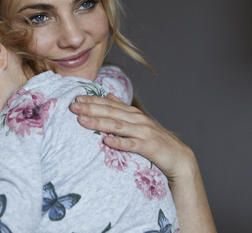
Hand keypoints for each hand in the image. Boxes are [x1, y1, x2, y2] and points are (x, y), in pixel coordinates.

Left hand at [69, 93, 196, 182]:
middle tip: (73, 106)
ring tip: (82, 120)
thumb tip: (108, 93)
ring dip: (99, 122)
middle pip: (110, 112)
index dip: (93, 100)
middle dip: (90, 108)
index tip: (76, 98)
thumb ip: (122, 108)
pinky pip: (131, 144)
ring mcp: (143, 132)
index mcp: (132, 113)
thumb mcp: (138, 122)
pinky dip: (118, 143)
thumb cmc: (154, 140)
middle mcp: (137, 120)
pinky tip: (106, 141)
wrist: (178, 157)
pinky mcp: (149, 147)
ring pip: (117, 126)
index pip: (109, 104)